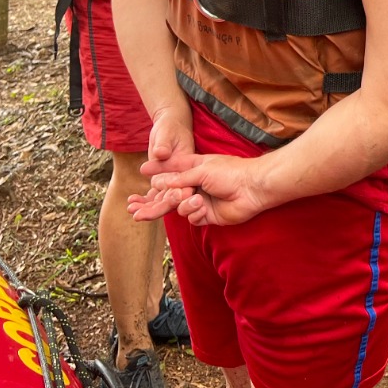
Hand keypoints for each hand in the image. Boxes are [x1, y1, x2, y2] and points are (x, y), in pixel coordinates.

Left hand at [125, 105, 203, 221]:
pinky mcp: (162, 182)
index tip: (158, 205)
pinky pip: (153, 195)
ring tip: (131, 209)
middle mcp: (182, 179)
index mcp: (189, 169)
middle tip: (139, 215)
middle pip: (171, 199)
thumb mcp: (167, 133)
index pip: (184, 188)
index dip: (173, 198)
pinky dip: (143, 200)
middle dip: (156, 209)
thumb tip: (160, 153)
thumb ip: (164, 144)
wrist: (167, 125)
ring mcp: (172, 182)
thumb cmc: (170, 127)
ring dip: (147, 207)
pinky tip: (131, 203)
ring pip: (161, 200)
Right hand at [133, 153, 270, 226]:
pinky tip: (203, 208)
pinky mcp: (207, 215)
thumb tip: (158, 181)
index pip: (171, 171)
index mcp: (194, 169)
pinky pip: (191, 218)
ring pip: (178, 208)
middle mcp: (195, 185)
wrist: (252, 188)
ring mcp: (200, 200)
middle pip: (169, 194)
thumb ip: (179, 178)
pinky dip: (194, 213)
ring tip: (196, 199)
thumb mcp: (201, 170)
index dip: (157, 171)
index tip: (143, 170)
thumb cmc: (230, 172)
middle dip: (154, 201)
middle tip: (135, 208)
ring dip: (184, 205)